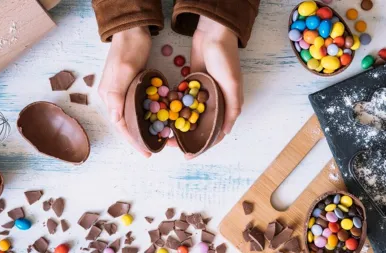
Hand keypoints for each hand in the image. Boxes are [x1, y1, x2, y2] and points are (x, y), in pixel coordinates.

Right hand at [98, 27, 151, 157]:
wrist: (132, 30)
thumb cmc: (128, 49)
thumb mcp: (124, 71)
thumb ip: (117, 95)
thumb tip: (115, 120)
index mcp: (109, 96)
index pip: (120, 125)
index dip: (133, 141)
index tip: (146, 152)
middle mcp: (113, 97)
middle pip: (125, 123)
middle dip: (138, 138)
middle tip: (153, 149)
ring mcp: (122, 91)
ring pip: (132, 116)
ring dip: (142, 128)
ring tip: (155, 138)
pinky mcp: (131, 85)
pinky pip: (138, 106)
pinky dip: (146, 115)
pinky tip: (156, 120)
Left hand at [168, 16, 243, 155]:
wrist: (213, 34)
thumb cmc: (225, 58)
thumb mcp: (232, 83)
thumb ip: (231, 107)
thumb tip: (226, 132)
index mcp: (227, 104)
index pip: (215, 132)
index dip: (203, 145)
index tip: (188, 155)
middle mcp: (214, 101)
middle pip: (199, 126)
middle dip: (185, 137)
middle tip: (170, 143)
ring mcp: (201, 93)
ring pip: (188, 115)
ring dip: (177, 124)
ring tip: (163, 132)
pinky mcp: (190, 84)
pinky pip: (181, 100)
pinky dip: (174, 107)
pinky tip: (162, 114)